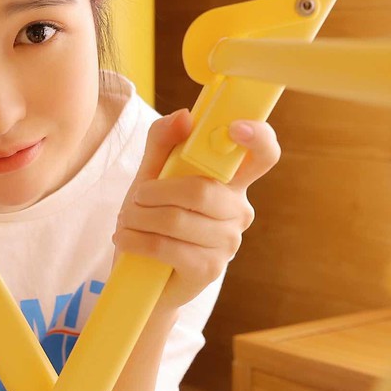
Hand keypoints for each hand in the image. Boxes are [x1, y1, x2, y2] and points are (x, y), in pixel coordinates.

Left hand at [112, 108, 280, 309]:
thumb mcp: (151, 175)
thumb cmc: (152, 219)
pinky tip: (126, 240)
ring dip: (139, 218)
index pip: (264, 155)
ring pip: (177, 220)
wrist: (141, 274)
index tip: (235, 128)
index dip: (259, 137)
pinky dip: (137, 241)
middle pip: (201, 192)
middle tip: (135, 199)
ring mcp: (228, 242)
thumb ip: (163, 142)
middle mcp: (238, 210)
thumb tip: (184, 116)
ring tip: (127, 221)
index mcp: (232, 182)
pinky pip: (168, 247)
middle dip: (155, 193)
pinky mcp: (210, 270)